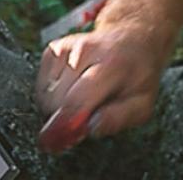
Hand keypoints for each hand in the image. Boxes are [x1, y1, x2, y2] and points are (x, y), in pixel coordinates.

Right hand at [34, 23, 172, 152]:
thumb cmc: (136, 76)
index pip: (77, 100)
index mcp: (110, 66)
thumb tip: (90, 127)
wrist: (131, 39)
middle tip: (79, 122)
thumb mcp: (142, 103)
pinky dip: (51, 95)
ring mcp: (66, 48)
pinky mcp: (53, 49)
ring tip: (79, 103)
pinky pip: (40, 85)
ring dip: (56, 108)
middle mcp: (84, 52)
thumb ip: (119, 118)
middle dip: (62, 119)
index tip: (54, 142)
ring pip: (45, 94)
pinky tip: (70, 91)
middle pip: (56, 99)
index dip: (63, 125)